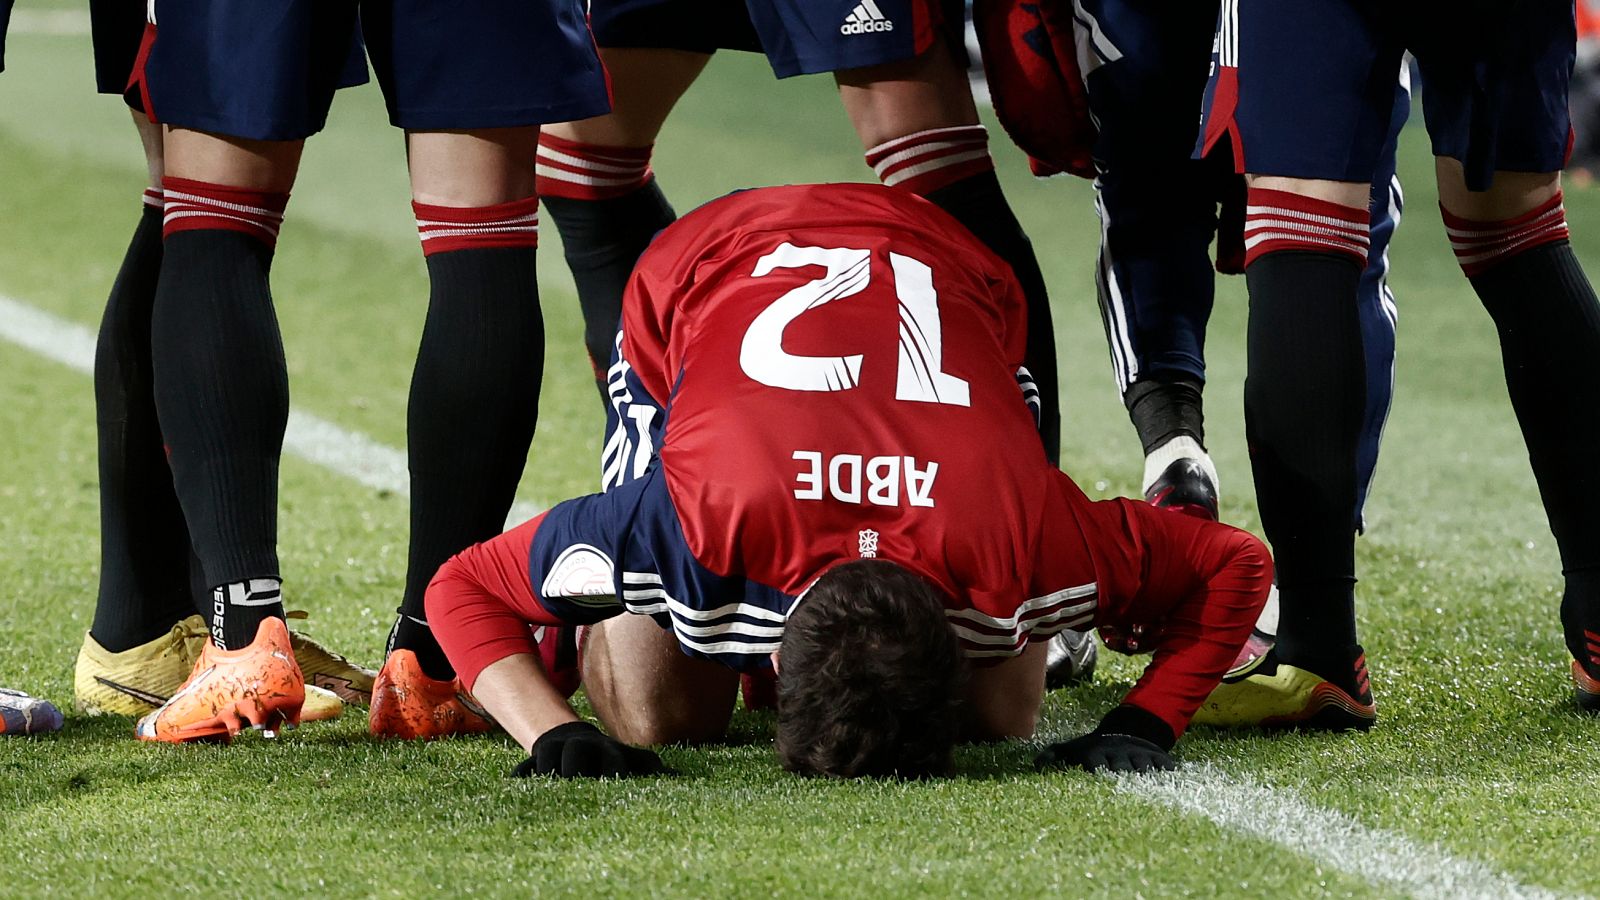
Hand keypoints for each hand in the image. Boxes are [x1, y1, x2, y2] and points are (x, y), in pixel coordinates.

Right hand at [510, 721, 668, 777]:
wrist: (571, 738)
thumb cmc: (607, 758)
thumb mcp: (629, 759)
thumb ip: (649, 767)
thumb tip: (678, 777)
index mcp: (606, 752)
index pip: (612, 761)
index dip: (613, 772)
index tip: (615, 784)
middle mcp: (581, 749)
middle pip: (577, 757)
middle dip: (577, 771)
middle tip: (578, 787)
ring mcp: (557, 753)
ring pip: (548, 762)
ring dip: (548, 775)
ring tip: (548, 793)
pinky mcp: (535, 761)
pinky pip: (524, 768)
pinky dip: (522, 777)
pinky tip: (517, 785)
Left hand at [1036, 732, 1175, 772]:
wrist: (1125, 731)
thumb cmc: (1093, 747)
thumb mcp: (1071, 747)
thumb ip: (1052, 755)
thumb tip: (1035, 764)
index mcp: (1097, 753)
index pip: (1097, 764)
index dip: (1098, 771)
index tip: (1098, 779)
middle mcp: (1118, 753)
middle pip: (1121, 768)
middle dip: (1122, 777)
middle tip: (1121, 787)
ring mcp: (1139, 754)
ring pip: (1144, 767)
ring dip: (1145, 775)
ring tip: (1145, 785)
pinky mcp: (1158, 755)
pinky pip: (1165, 764)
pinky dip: (1167, 771)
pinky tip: (1169, 779)